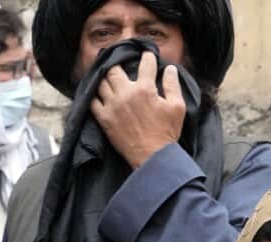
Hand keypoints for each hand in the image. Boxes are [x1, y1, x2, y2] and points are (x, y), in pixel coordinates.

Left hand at [91, 52, 184, 168]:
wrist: (152, 157)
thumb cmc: (166, 133)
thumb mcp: (177, 107)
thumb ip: (172, 86)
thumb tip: (170, 69)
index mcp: (145, 89)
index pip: (145, 65)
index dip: (147, 57)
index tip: (148, 55)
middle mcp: (126, 94)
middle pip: (114, 70)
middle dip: (118, 63)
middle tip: (120, 64)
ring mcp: (112, 106)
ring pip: (101, 82)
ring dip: (105, 77)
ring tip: (108, 76)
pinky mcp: (104, 118)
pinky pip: (92, 101)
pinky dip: (94, 94)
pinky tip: (97, 93)